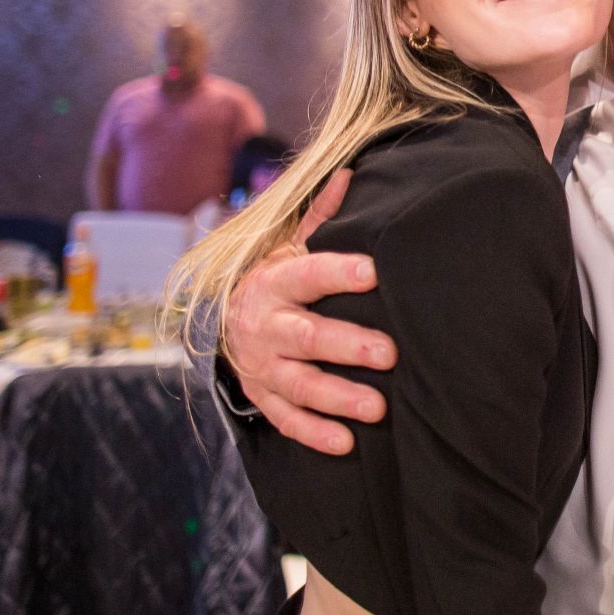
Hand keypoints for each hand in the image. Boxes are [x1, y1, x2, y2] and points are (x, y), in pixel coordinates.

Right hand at [224, 169, 394, 454]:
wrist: (222, 322)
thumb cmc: (277, 281)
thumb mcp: (290, 246)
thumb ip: (323, 218)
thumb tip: (351, 171)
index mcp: (274, 282)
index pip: (308, 273)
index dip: (339, 272)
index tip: (375, 272)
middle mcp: (263, 326)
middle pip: (305, 338)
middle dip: (347, 346)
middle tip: (390, 352)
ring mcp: (261, 366)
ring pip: (298, 385)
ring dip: (338, 398)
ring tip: (379, 408)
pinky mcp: (261, 398)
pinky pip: (286, 420)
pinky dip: (314, 434)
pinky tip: (346, 443)